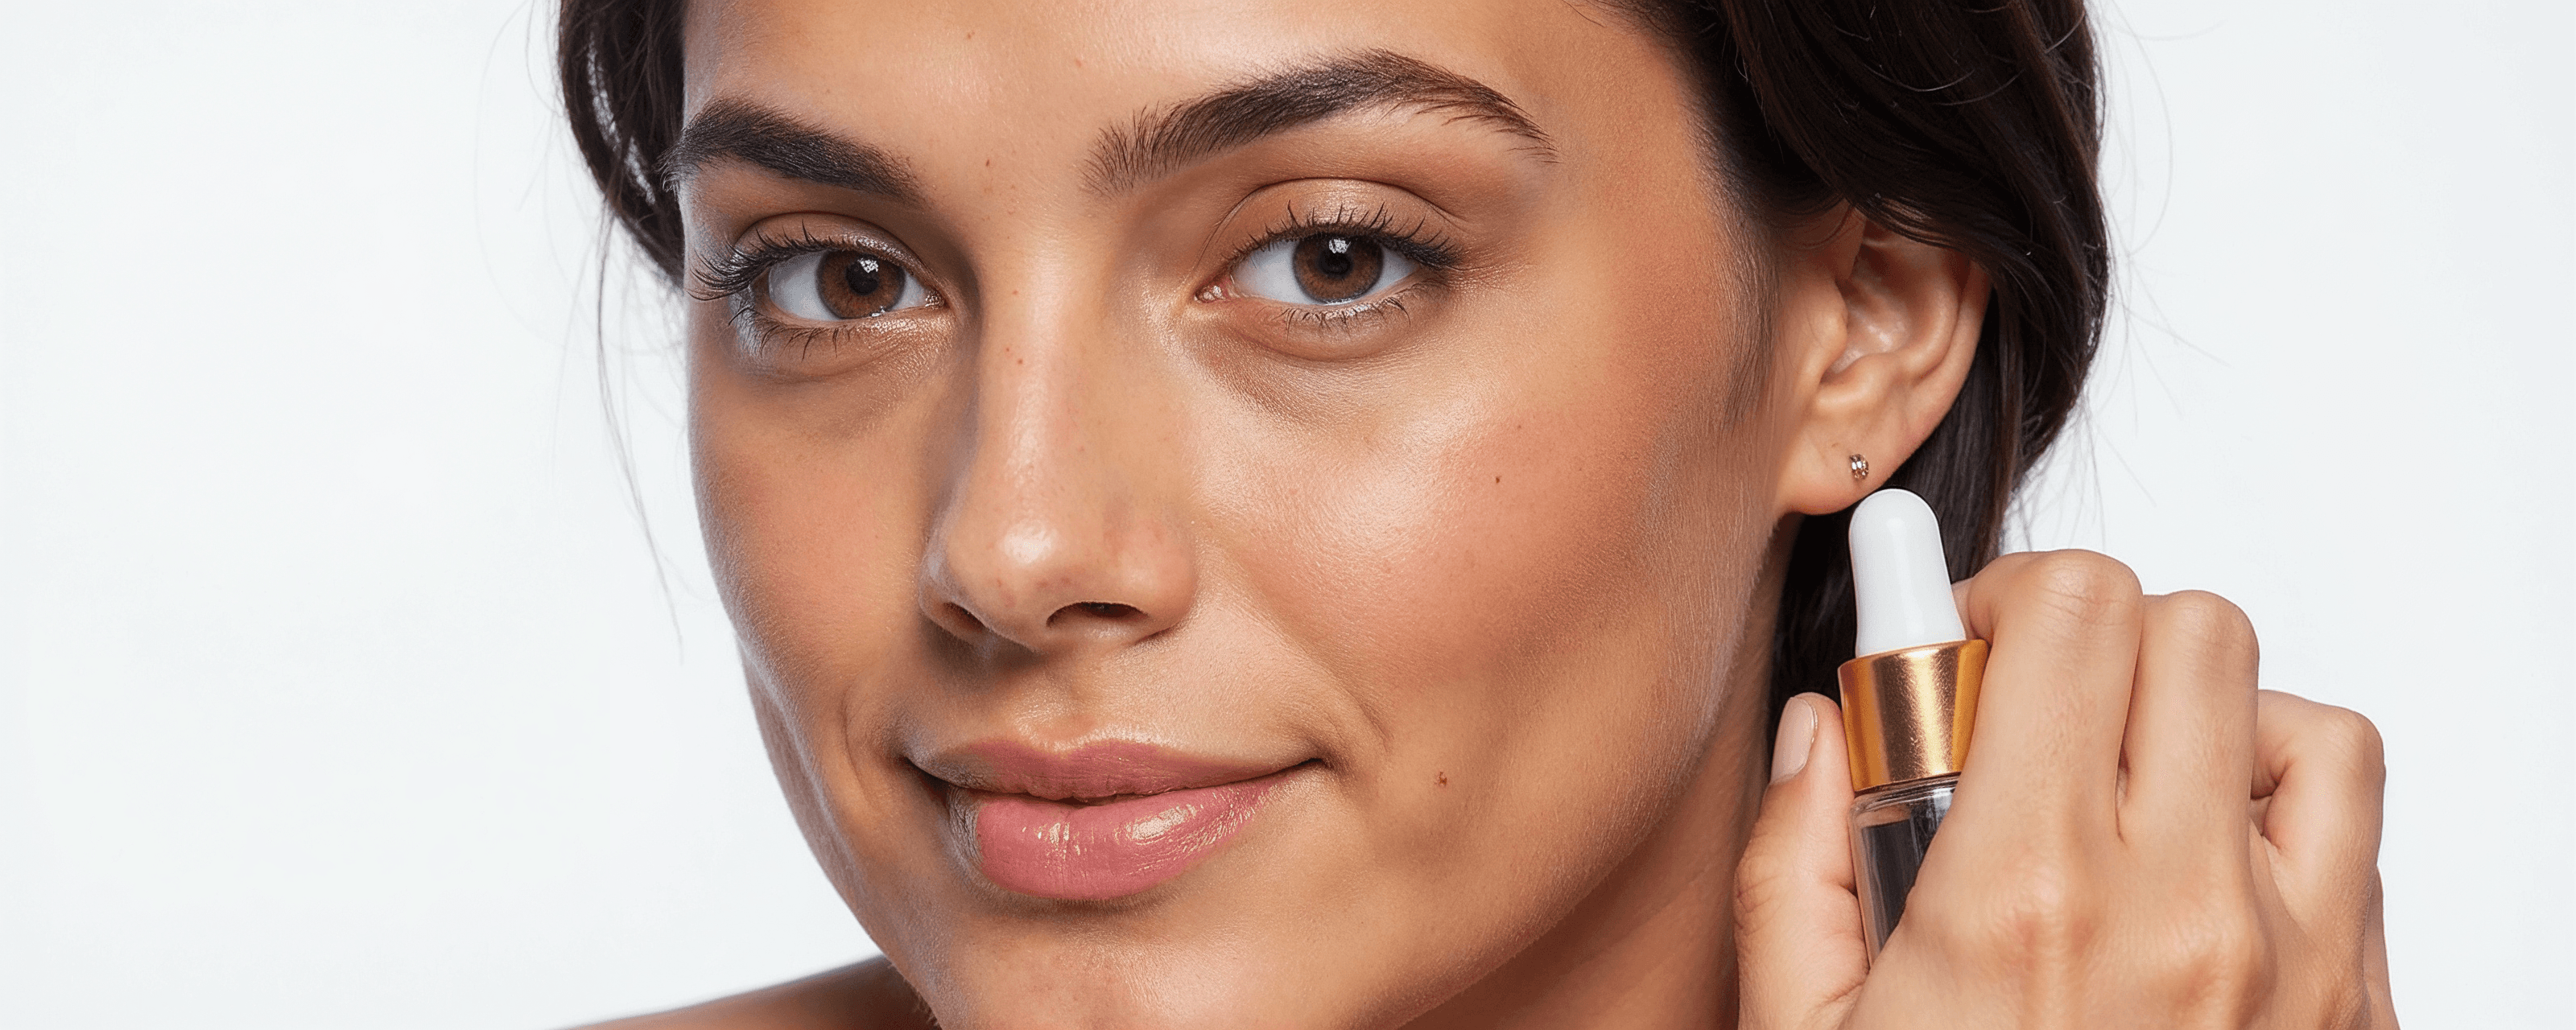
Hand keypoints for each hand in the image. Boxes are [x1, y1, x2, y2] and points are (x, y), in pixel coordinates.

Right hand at [1735, 550, 2397, 1028]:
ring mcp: (2293, 965)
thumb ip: (1794, 870)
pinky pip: (2359, 845)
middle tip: (2018, 715)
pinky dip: (2286, 822)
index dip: (1992, 596)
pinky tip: (2199, 876)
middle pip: (2191, 631)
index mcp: (2024, 899)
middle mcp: (2181, 911)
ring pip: (2305, 724)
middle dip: (2091, 642)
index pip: (2068, 615)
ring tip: (2127, 788)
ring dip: (2211, 721)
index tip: (1942, 624)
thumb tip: (1822, 738)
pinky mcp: (2355, 1014)